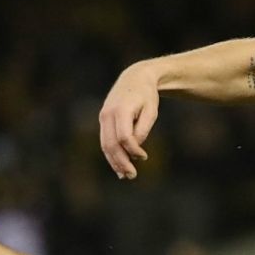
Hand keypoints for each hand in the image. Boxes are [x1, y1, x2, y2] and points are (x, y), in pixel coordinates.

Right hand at [99, 62, 159, 179]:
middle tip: (132, 176)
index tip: (144, 157)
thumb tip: (134, 148)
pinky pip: (105, 141)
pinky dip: (111, 155)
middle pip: (111, 144)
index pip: (124, 137)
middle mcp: (107, 114)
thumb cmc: (146, 96)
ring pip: (105, 145)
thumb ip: (143, 129)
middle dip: (121, 162)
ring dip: (114, 162)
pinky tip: (118, 167)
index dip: (134, 151)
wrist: (135, 78)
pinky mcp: (103, 120)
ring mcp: (103, 117)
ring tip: (124, 176)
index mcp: (120, 110)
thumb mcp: (151, 111)